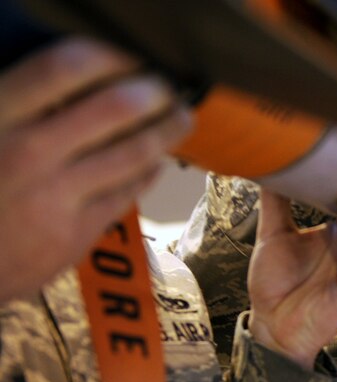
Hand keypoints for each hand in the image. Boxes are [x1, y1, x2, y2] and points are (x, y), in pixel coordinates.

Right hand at [0, 38, 191, 301]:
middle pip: (114, 109)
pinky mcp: (76, 234)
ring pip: (132, 154)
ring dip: (165, 131)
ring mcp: (56, 197)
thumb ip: (17, 106)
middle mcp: (29, 154)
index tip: (133, 55)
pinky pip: (126, 194)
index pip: (63, 69)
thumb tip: (71, 83)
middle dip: (153, 93)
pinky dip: (147, 173)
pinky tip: (156, 161)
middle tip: (169, 87)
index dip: (109, 56)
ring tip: (181, 118)